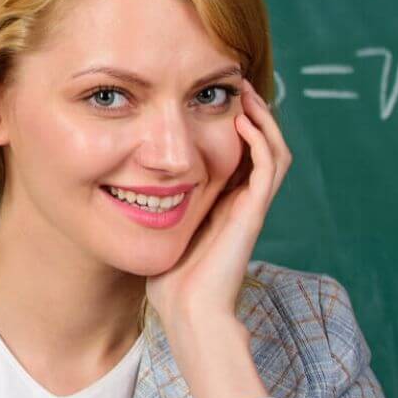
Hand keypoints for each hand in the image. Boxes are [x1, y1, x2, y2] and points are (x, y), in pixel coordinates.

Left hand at [145, 79, 292, 328]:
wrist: (187, 312)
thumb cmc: (170, 282)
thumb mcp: (158, 232)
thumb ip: (153, 208)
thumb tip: (123, 185)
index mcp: (225, 205)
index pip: (239, 154)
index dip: (234, 125)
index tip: (213, 99)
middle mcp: (242, 203)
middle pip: (262, 146)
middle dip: (252, 113)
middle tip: (235, 85)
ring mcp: (251, 208)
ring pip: (274, 151)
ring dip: (262, 119)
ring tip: (244, 94)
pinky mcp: (253, 214)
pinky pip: (267, 168)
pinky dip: (260, 141)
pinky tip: (242, 121)